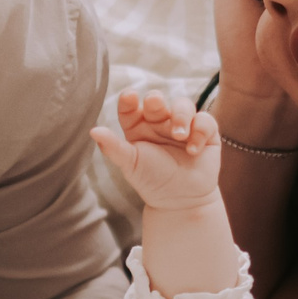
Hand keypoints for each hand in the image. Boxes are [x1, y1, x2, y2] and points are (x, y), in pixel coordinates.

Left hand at [91, 90, 223, 210]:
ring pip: (183, 105)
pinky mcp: (204, 133)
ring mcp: (182, 126)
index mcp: (138, 127)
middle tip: (155, 104)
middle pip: (157, 101)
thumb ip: (113, 147)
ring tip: (179, 135)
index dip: (128, 100)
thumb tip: (93, 131)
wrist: (181, 201)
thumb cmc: (152, 181)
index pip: (130, 107)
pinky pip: (205, 121)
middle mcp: (159, 123)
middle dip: (156, 100)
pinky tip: (192, 149)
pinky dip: (200, 131)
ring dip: (181, 115)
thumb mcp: (130, 164)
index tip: (129, 97)